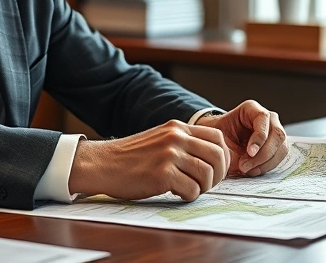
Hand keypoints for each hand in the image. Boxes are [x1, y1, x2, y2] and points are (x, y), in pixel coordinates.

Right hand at [68, 120, 230, 201]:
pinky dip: (189, 196)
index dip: (223, 157)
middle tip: (206, 184)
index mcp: (177, 128)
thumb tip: (210, 158)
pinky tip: (176, 193)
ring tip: (189, 189)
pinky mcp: (162, 174)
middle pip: (218, 156)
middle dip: (218, 175)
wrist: (102, 164)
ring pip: (207, 174)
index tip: (216, 170)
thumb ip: (182, 143)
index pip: (217, 138)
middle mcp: (176, 137)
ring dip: (203, 187)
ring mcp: (169, 155)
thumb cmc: (130, 157)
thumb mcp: (159, 139)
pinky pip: (192, 189)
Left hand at [194, 100, 286, 176]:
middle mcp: (268, 118)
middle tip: (245, 167)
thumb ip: (228, 144)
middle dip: (263, 155)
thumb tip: (237, 161)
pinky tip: (253, 170)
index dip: (259, 137)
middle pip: (277, 134)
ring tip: (247, 170)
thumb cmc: (220, 136)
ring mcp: (275, 131)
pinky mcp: (278, 145)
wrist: (222, 141)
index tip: (250, 152)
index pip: (263, 118)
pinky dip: (267, 166)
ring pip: (281, 148)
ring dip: (265, 163)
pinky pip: (279, 157)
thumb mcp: (219, 137)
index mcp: (251, 109)